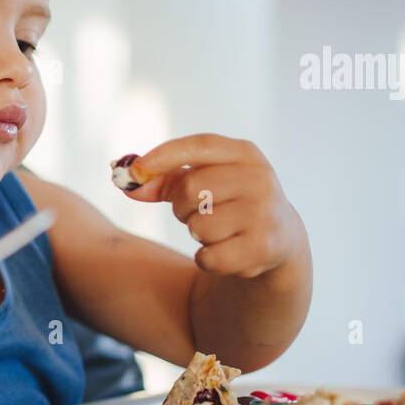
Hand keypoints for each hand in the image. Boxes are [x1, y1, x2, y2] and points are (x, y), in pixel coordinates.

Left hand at [119, 133, 306, 279]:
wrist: (278, 239)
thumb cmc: (228, 202)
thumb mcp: (203, 182)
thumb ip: (163, 180)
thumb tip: (125, 182)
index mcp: (244, 154)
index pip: (198, 146)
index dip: (162, 156)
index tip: (133, 171)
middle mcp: (259, 179)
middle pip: (191, 189)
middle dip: (181, 206)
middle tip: (195, 212)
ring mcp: (264, 213)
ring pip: (198, 226)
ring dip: (197, 233)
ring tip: (217, 231)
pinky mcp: (263, 247)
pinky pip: (209, 257)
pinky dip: (207, 259)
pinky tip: (225, 252)